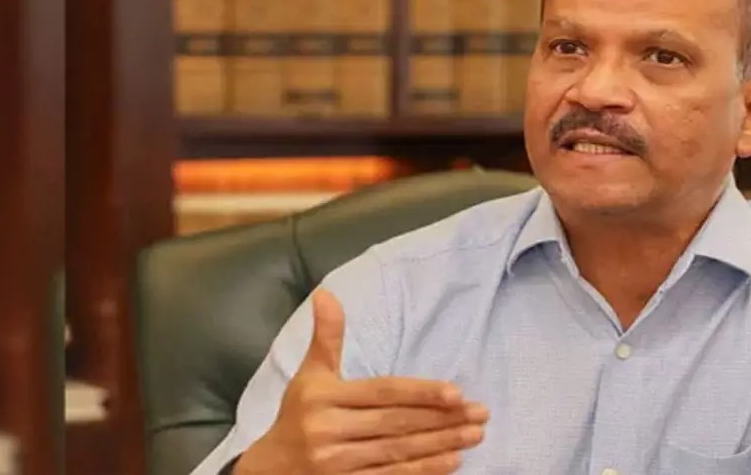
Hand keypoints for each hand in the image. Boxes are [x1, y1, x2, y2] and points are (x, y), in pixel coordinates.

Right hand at [236, 289, 488, 473]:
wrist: (270, 470)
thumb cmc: (299, 414)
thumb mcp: (309, 375)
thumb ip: (327, 337)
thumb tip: (326, 293)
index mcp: (323, 397)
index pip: (382, 393)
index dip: (420, 393)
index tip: (456, 393)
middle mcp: (329, 430)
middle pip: (396, 423)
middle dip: (442, 419)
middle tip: (480, 413)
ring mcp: (337, 463)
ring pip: (398, 452)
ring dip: (441, 444)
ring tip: (474, 435)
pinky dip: (423, 471)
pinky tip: (451, 461)